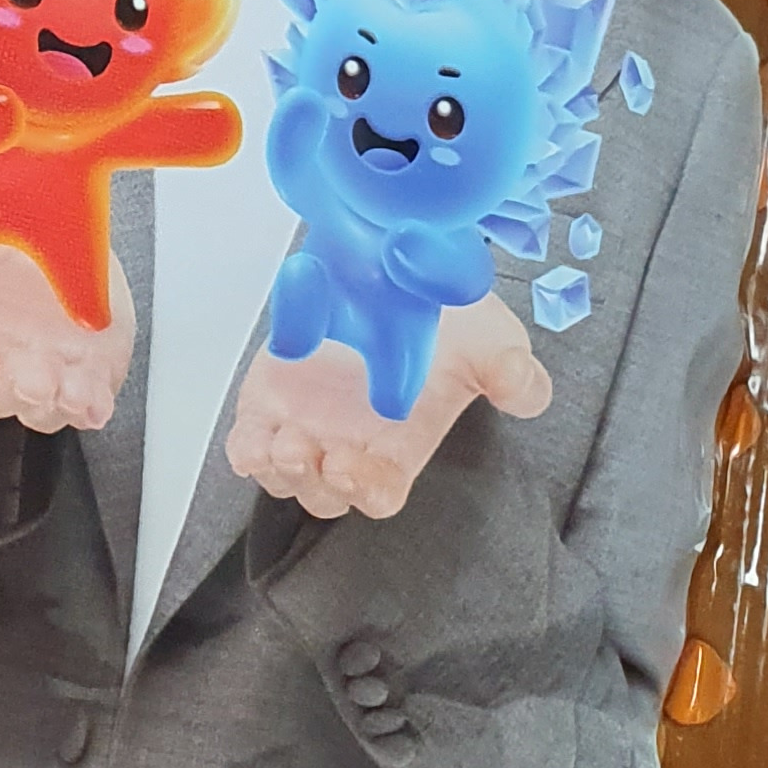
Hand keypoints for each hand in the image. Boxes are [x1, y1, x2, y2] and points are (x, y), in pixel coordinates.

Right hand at [0, 133, 134, 433]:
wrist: (2, 180)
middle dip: (9, 385)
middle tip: (30, 375)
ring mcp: (26, 357)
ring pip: (36, 400)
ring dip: (52, 399)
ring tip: (68, 386)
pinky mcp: (76, 358)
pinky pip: (84, 392)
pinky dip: (91, 400)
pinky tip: (94, 395)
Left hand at [226, 300, 553, 521]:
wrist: (396, 273)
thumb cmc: (447, 321)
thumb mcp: (492, 340)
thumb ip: (512, 372)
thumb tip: (522, 391)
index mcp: (399, 445)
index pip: (378, 493)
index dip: (364, 489)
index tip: (352, 467)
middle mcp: (350, 443)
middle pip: (324, 493)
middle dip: (313, 479)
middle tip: (308, 448)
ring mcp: (305, 423)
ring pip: (283, 474)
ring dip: (278, 466)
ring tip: (282, 438)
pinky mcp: (267, 400)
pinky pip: (247, 443)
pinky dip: (244, 448)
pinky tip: (252, 438)